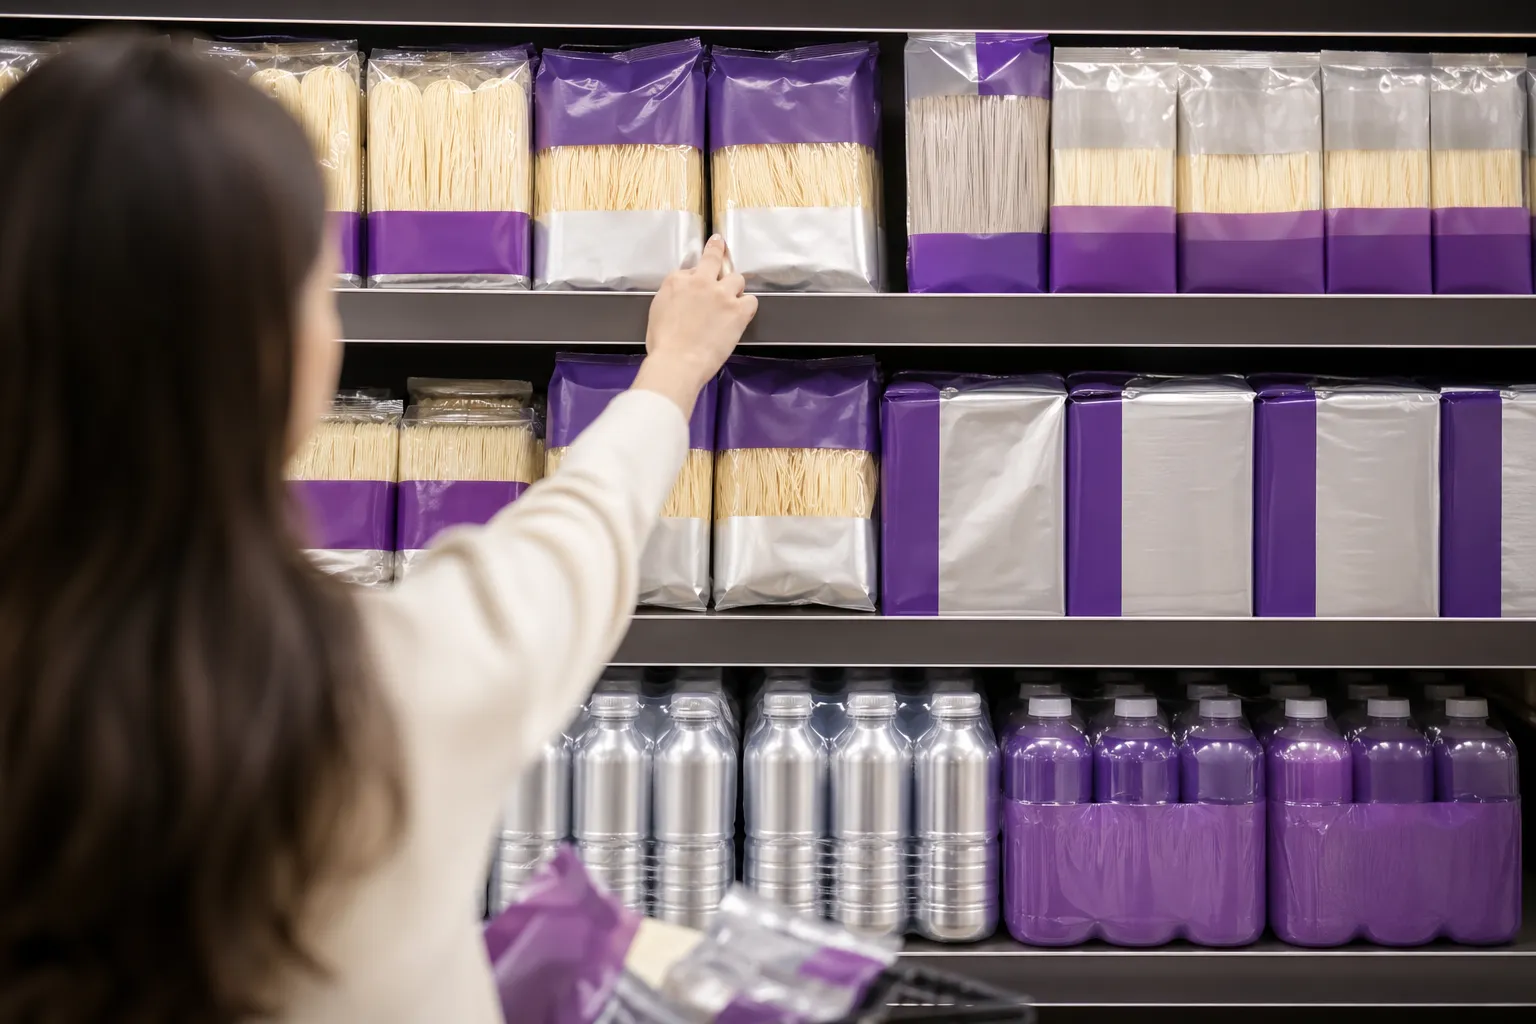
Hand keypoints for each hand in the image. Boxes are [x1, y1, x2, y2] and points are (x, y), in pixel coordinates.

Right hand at [634, 236, 756, 417]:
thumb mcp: (656, 312)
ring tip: (731, 303)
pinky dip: (748, 306)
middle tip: (719, 245)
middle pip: (714, 259)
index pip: (689, 271)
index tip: (697, 281)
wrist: (677, 362)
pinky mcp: (738, 310)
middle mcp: (699, 281)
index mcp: (676, 281)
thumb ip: (671, 297)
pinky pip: (751, 300)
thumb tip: (681, 298)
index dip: (694, 279)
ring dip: (735, 289)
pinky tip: (742, 315)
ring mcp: (721, 294)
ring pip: (737, 279)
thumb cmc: (663, 345)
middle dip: (717, 251)